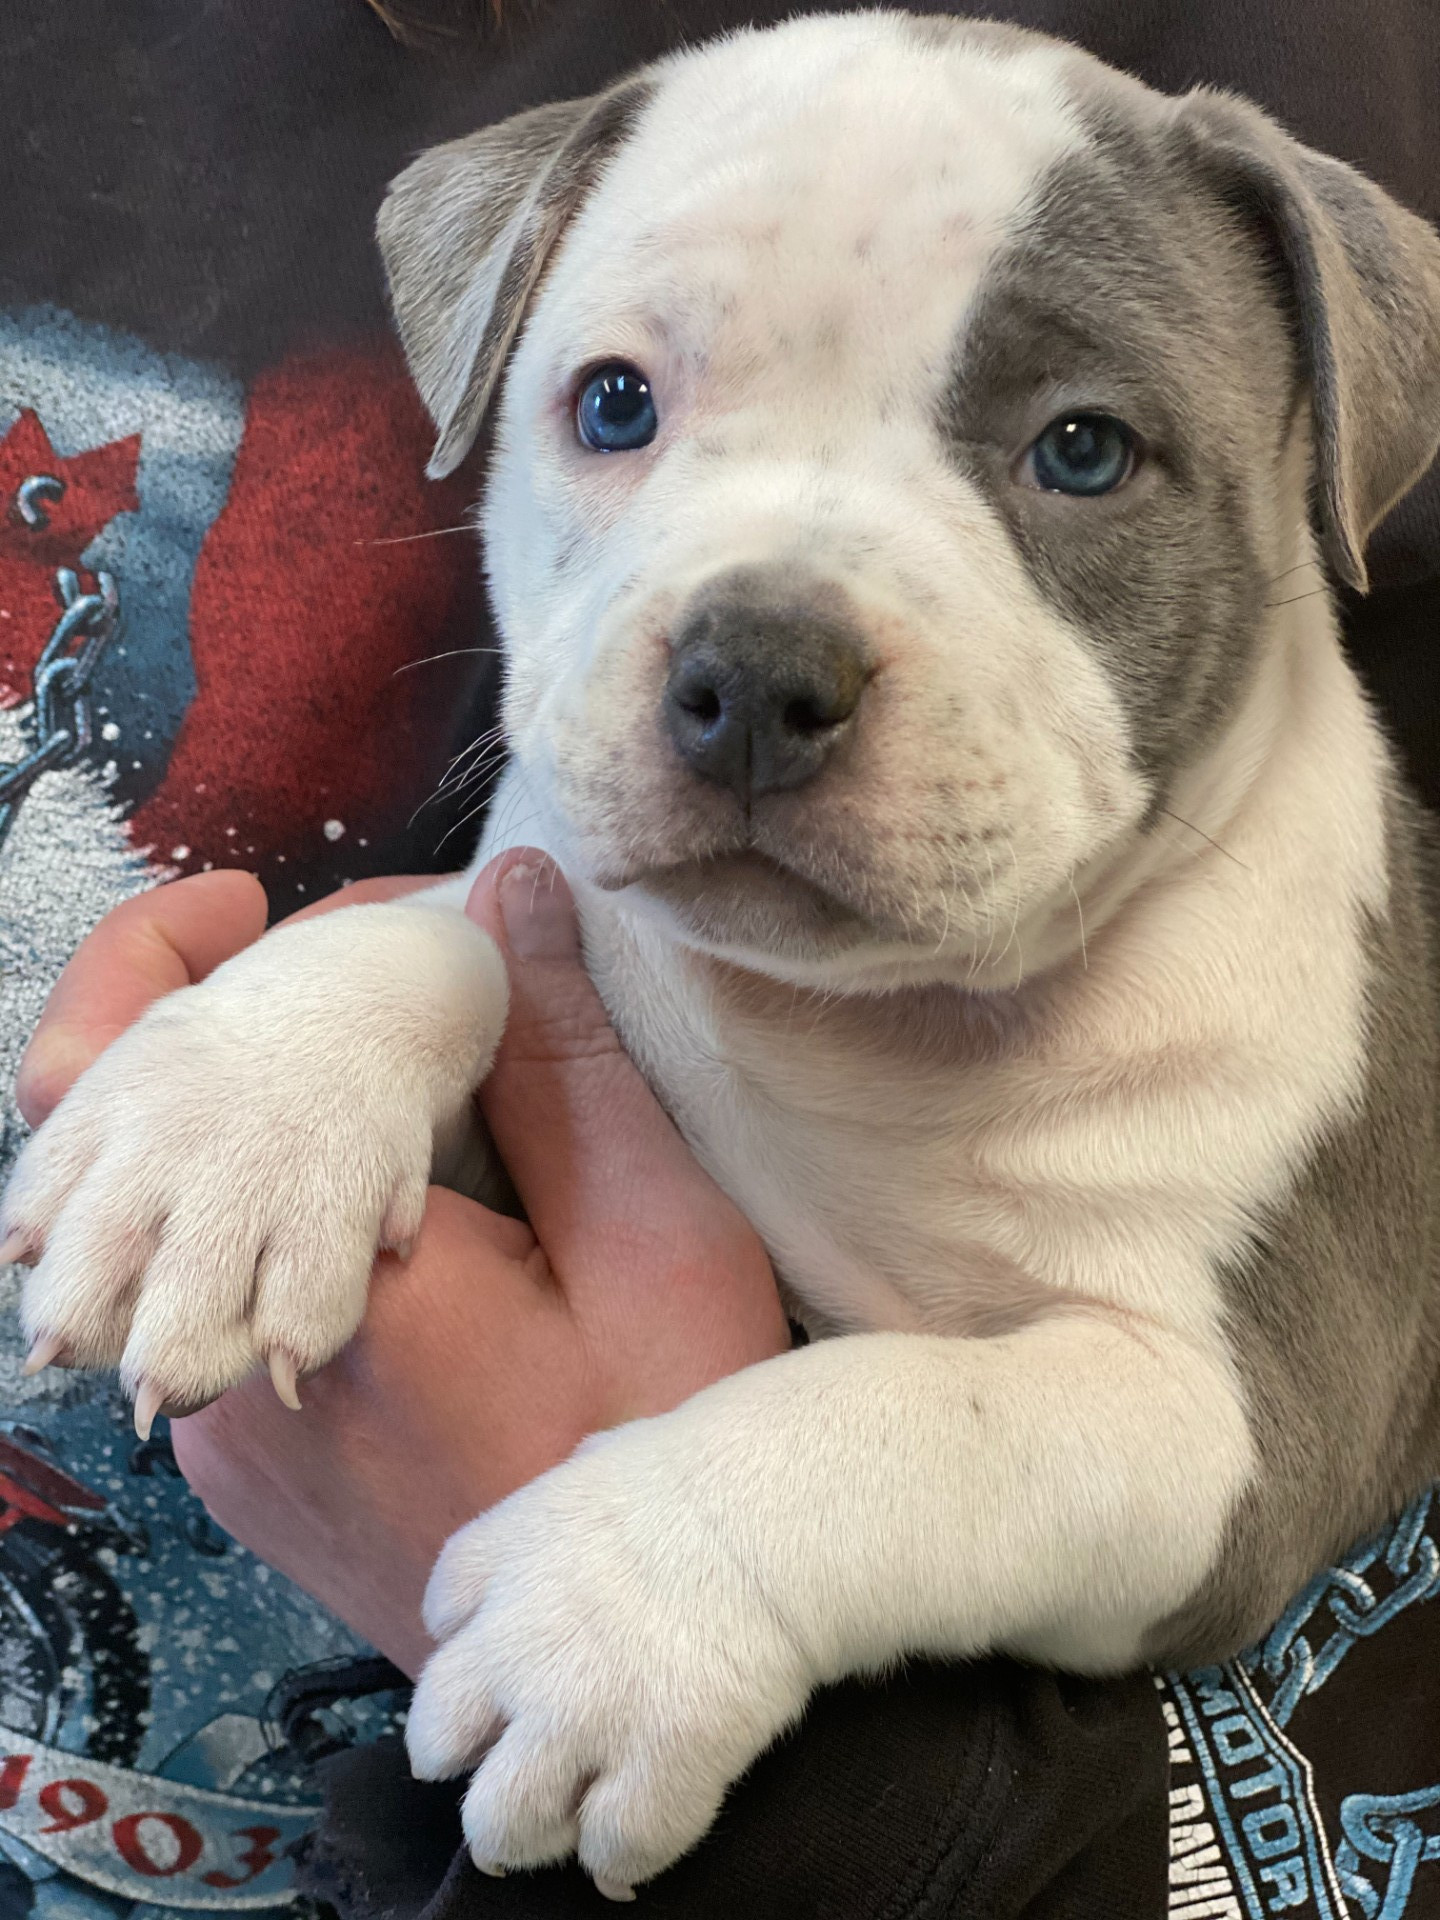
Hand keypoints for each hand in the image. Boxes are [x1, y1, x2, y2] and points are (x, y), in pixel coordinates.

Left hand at [12, 860, 788, 1679]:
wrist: (646, 1660)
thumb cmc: (674, 1453)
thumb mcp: (656, 1238)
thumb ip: (564, 1059)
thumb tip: (507, 894)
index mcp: (331, 1289)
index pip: (173, 1076)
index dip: (199, 959)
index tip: (283, 904)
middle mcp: (233, 1367)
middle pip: (146, 1138)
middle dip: (234, 1017)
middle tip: (356, 962)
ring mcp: (227, 1430)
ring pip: (179, 1224)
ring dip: (256, 1117)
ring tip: (373, 1062)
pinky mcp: (245, 1468)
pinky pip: (213, 1300)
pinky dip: (266, 1210)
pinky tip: (370, 1178)